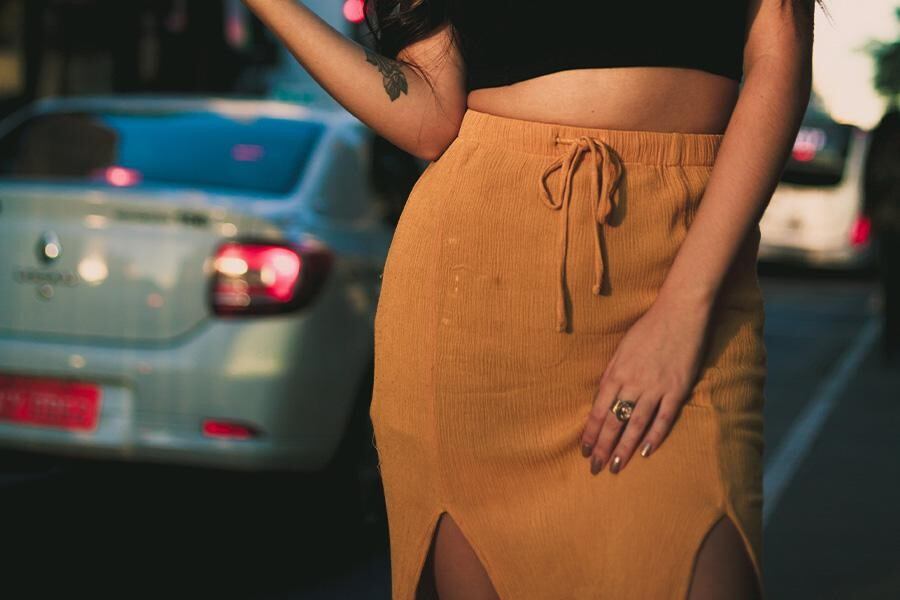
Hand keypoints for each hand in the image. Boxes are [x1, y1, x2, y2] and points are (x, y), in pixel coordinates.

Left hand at [579, 292, 713, 474]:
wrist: (678, 313)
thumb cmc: (647, 329)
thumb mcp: (621, 350)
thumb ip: (612, 375)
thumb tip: (602, 398)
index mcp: (616, 373)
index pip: (598, 410)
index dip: (591, 432)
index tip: (584, 450)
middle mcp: (633, 383)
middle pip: (614, 421)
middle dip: (603, 446)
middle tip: (595, 468)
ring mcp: (656, 387)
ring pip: (636, 424)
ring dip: (624, 447)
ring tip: (616, 466)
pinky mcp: (677, 388)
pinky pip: (664, 417)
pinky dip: (655, 435)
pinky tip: (646, 451)